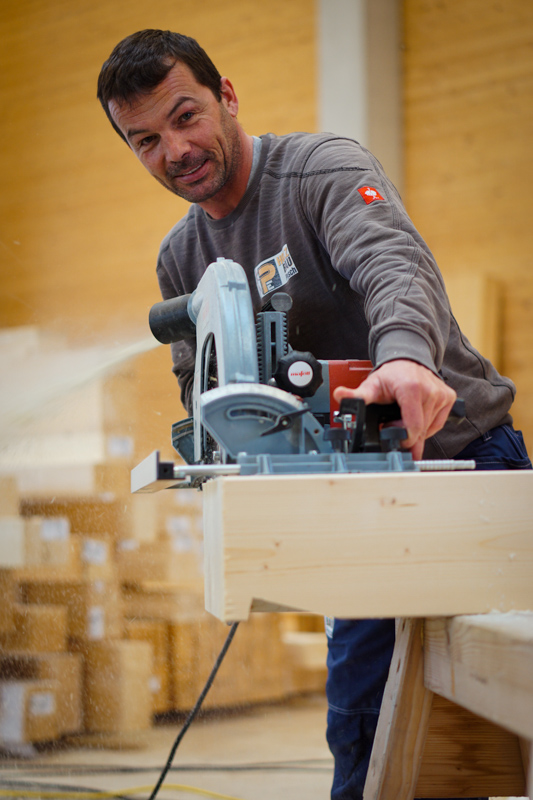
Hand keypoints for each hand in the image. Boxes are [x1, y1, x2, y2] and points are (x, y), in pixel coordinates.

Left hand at [333, 360, 456, 459]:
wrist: (408, 359)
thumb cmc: (391, 374)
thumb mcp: (372, 385)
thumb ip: (357, 395)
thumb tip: (339, 395)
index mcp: (411, 389)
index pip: (413, 427)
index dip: (401, 437)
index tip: (391, 431)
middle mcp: (430, 391)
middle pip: (420, 430)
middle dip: (406, 434)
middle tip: (394, 424)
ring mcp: (441, 395)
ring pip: (429, 429)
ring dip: (416, 430)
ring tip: (404, 418)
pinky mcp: (448, 398)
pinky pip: (438, 423)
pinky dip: (427, 425)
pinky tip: (416, 416)